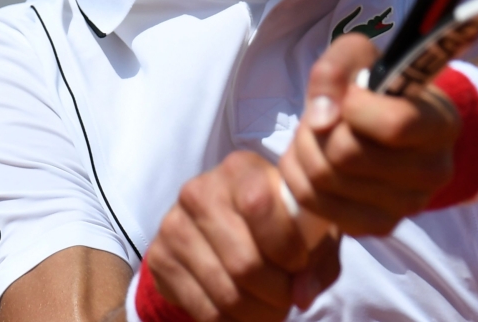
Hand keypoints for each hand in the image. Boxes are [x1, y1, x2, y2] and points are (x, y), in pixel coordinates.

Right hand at [146, 151, 340, 320]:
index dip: (285, 244)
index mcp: (240, 169)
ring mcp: (174, 224)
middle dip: (276, 292)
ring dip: (257, 313)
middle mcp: (200, 191)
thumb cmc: (279, 223)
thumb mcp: (308, 229)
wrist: (221, 225)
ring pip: (225, 291)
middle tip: (288, 298)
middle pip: (243, 261)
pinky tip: (246, 312)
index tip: (300, 264)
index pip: (258, 204)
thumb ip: (318, 258)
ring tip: (272, 309)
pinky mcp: (159, 258)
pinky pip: (203, 308)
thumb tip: (302, 296)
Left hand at [279, 34, 461, 236]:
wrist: (387, 127)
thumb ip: (338, 67)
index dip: (355, 107)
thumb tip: (321, 118)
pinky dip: (298, 175)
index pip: (395, 124)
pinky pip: (312, 202)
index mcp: (442, 124)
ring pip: (323, 178)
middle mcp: (434, 171)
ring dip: (304, 147)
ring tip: (316, 134)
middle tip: (323, 115)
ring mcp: (407, 206)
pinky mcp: (376, 226)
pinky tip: (311, 159)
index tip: (350, 96)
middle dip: (317, 127)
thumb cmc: (377, 87)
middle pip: (346, 154)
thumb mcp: (361, 56)